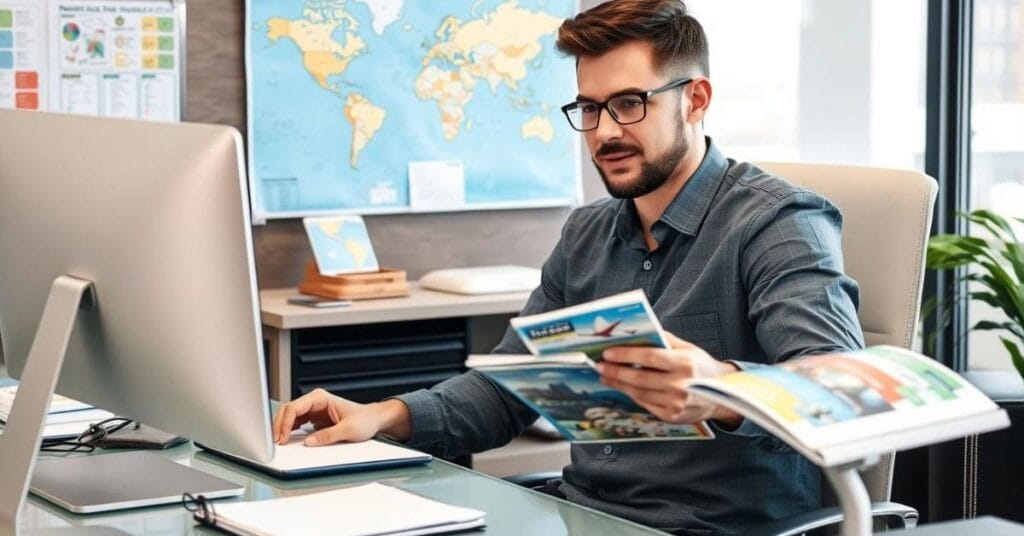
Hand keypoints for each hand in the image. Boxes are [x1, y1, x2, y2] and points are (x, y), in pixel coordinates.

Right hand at [272, 388, 411, 446]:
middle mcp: (314, 401)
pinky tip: (286, 440)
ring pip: (289, 416)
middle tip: (276, 443)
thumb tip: (309, 442)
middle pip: (288, 410)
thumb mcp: (349, 430)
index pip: (294, 407)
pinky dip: (288, 431)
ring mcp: (312, 409)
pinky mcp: (313, 418)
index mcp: (321, 398)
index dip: (284, 423)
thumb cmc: (364, 420)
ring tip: (279, 443)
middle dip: (279, 426)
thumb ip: (329, 436)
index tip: (282, 438)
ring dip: (281, 428)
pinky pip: (295, 423)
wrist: (373, 420)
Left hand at [597, 333, 740, 425]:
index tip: (608, 353)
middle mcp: (681, 385)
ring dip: (618, 385)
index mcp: (685, 364)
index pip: (649, 358)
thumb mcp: (688, 348)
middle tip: (600, 366)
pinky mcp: (672, 416)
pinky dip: (631, 395)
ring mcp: (676, 403)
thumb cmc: (701, 367)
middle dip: (615, 372)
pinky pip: (645, 404)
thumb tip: (638, 333)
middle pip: (640, 378)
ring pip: (639, 393)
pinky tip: (622, 387)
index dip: (626, 355)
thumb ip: (664, 340)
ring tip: (605, 376)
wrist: (723, 394)